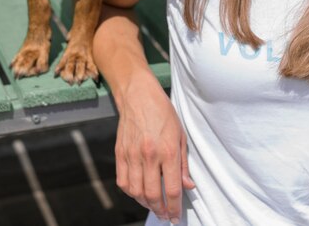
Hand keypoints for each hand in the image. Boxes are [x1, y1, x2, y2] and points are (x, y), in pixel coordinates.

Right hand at [115, 70, 194, 222]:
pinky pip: (123, 181)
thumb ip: (183, 163)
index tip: (175, 216)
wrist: (138, 95)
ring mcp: (132, 154)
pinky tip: (138, 192)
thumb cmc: (162, 112)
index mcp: (168, 150)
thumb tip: (188, 186)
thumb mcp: (181, 134)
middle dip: (160, 210)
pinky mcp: (120, 153)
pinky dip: (130, 192)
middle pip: (152, 195)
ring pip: (136, 192)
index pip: (172, 189)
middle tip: (164, 213)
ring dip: (145, 204)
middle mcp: (149, 155)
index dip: (174, 208)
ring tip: (153, 204)